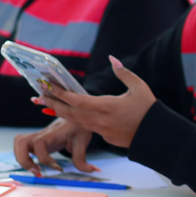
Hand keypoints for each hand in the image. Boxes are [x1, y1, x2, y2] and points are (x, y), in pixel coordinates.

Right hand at [13, 117, 96, 173]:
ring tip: (35, 169)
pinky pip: (22, 146)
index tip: (58, 167)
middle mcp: (42, 133)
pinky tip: (36, 165)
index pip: (40, 143)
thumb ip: (83, 158)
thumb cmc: (79, 127)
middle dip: (24, 159)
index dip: (45, 158)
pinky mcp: (36, 140)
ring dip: (21, 158)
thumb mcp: (83, 141)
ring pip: (18, 143)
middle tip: (37, 171)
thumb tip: (93, 170)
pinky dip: (23, 156)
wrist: (76, 115)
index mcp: (53, 132)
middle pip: (21, 141)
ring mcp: (37, 136)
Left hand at [37, 56, 154, 148]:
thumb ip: (123, 72)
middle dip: (53, 104)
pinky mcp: (106, 138)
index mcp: (106, 106)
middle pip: (69, 113)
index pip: (77, 100)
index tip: (48, 86)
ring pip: (76, 122)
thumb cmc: (149, 109)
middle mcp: (100, 120)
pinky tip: (73, 115)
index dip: (60, 93)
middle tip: (38, 97)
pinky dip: (77, 121)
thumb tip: (112, 58)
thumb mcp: (139, 87)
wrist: (157, 135)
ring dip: (61, 113)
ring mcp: (102, 131)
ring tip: (49, 105)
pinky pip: (88, 128)